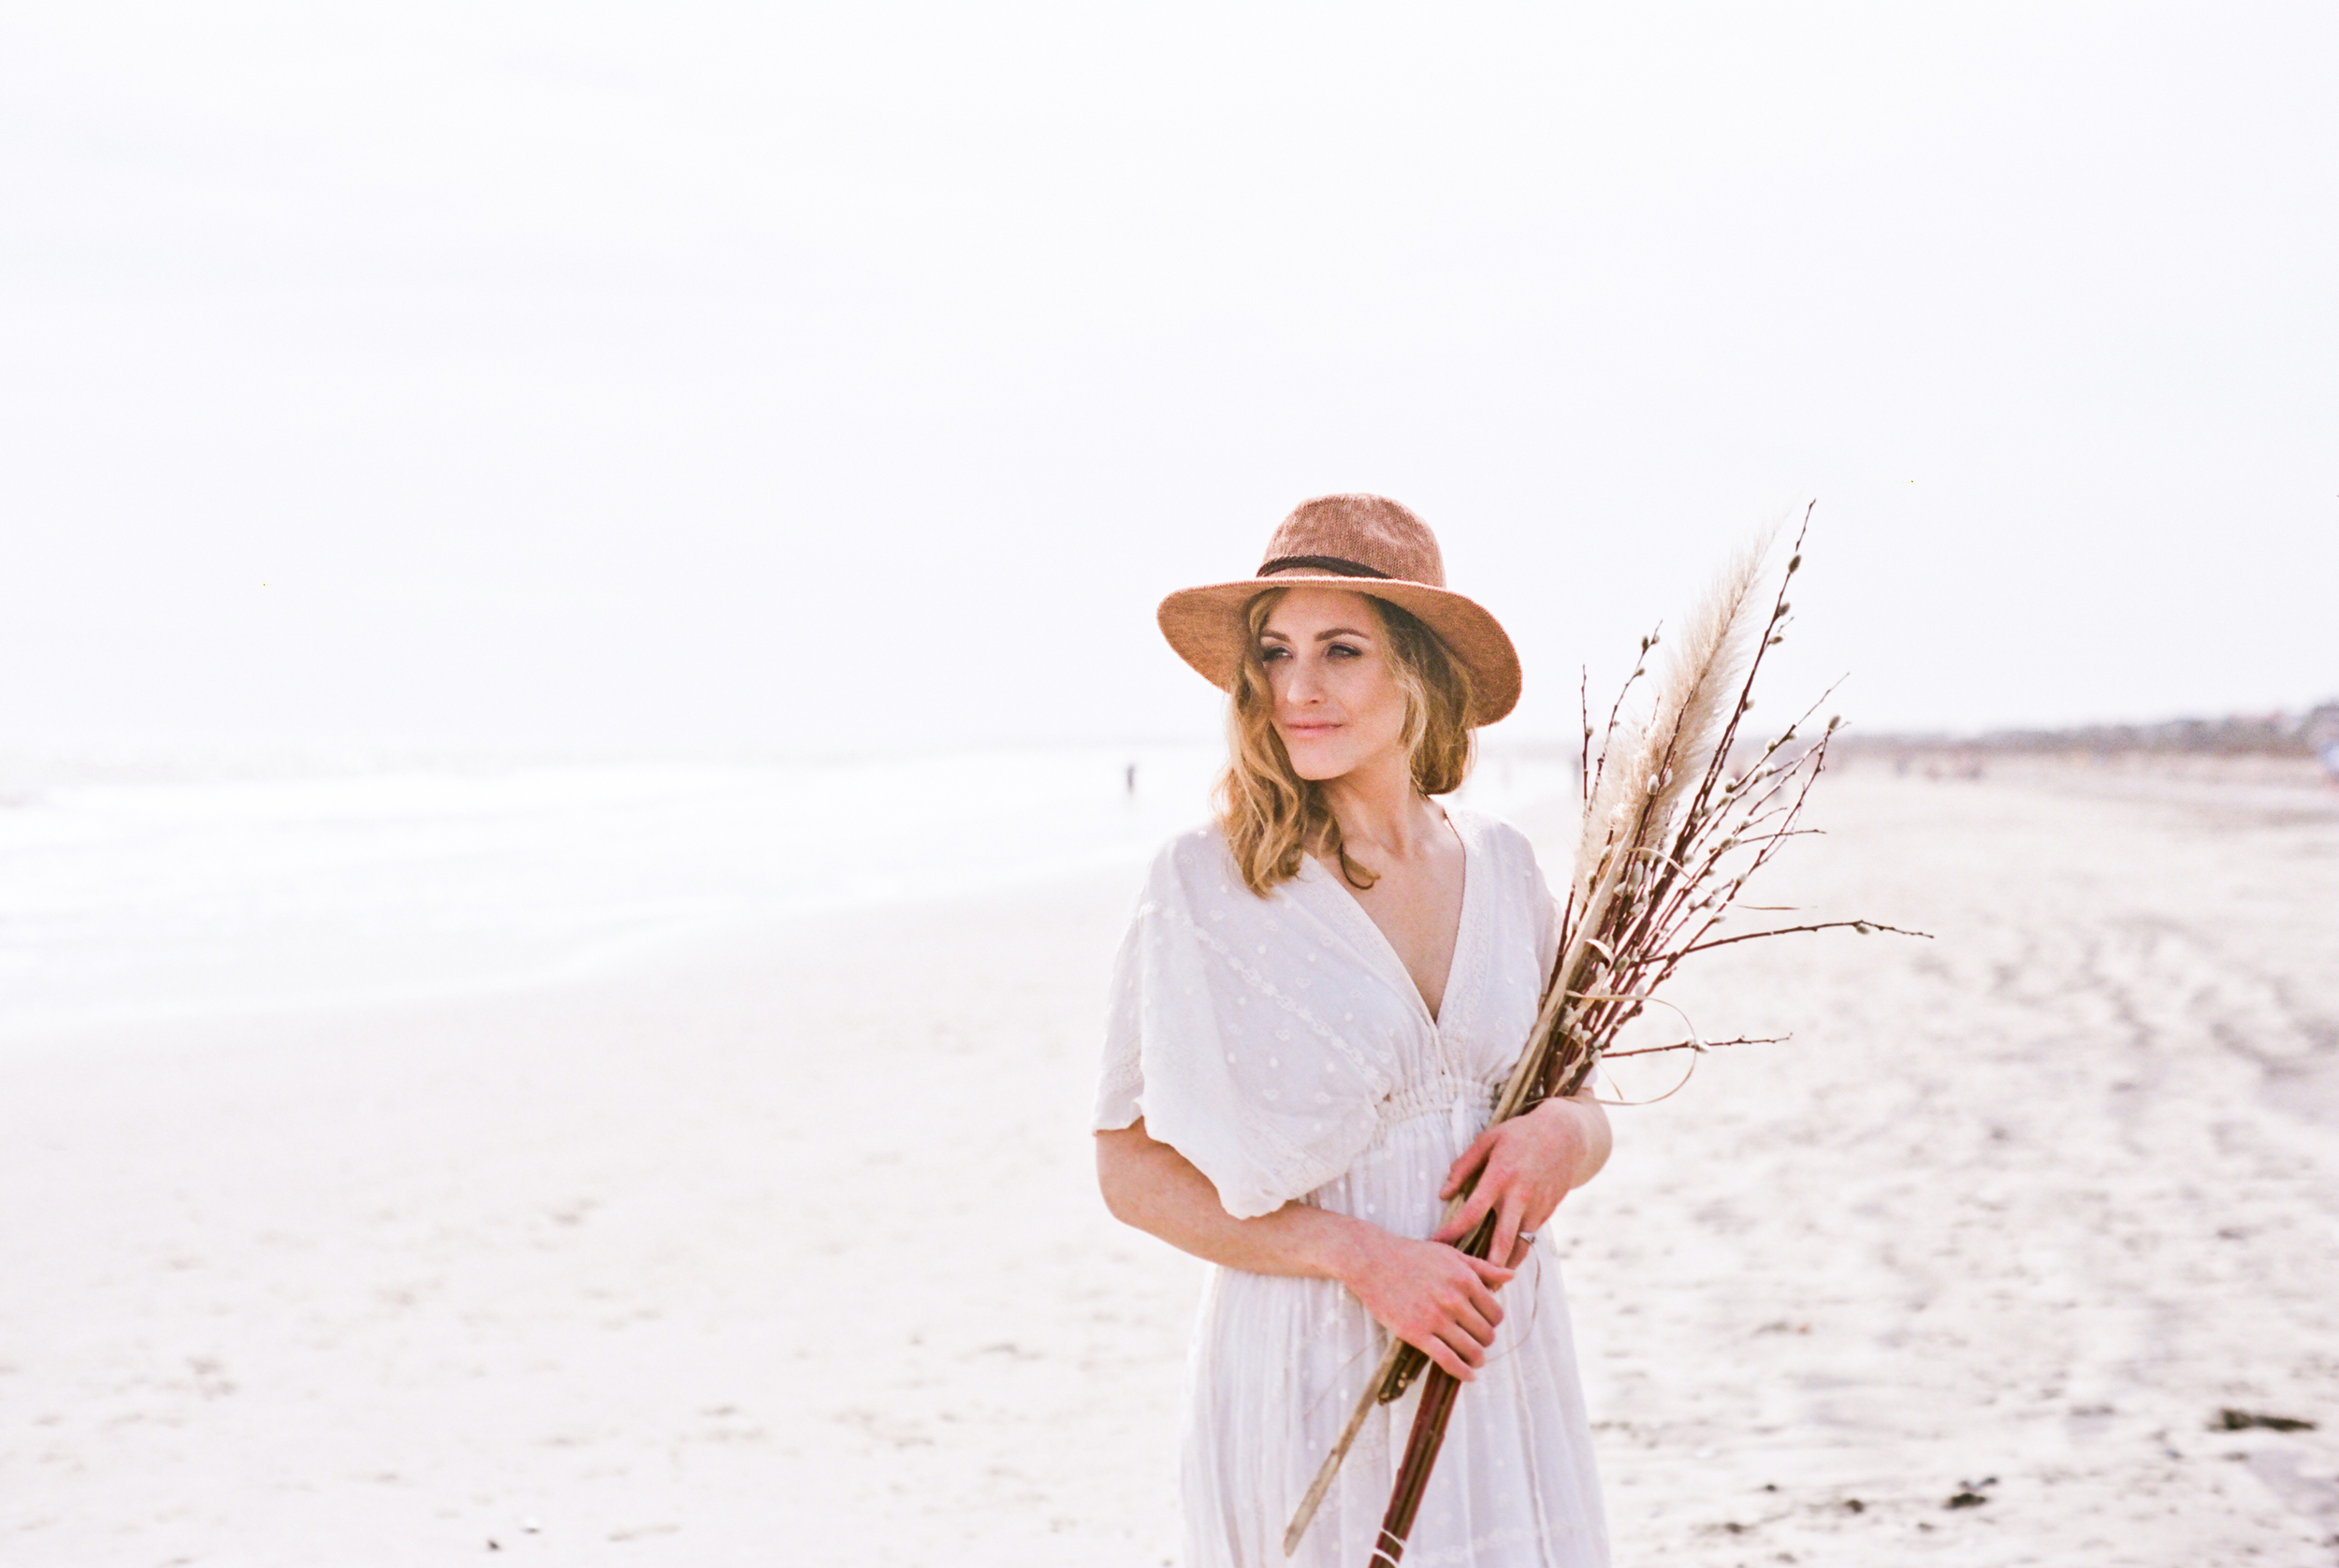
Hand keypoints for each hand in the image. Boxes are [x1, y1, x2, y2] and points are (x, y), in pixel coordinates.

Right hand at [1334, 1225, 1514, 1381]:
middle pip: (1486, 1334)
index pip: (1496, 1313)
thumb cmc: (1412, 1255)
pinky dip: (1463, 1372)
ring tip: (1474, 1359)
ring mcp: (1436, 1317)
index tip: (1484, 1324)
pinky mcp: (1417, 1333)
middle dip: (1485, 1340)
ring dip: (1477, 1359)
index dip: (1493, 1322)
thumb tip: (1511, 1276)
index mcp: (1465, 1279)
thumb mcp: (1451, 1254)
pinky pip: (1448, 1360)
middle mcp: (1454, 1299)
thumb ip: (1483, 1267)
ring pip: (1472, 1350)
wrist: (1372, 1261)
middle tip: (1476, 1341)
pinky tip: (1468, 1376)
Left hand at [1434, 1096, 1600, 1267]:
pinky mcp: (1547, 1212)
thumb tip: (1442, 1193)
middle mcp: (1519, 1197)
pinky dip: (1518, 1252)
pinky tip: (1504, 1262)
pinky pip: (1530, 1238)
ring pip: (1520, 1246)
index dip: (1452, 1232)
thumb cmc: (1520, 1134)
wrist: (1565, 1135)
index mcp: (1500, 1177)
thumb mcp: (1488, 1140)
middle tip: (1472, 1286)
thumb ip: (1463, 1166)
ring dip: (1505, 1267)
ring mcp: (1537, 1207)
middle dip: (1487, 1266)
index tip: (1436, 1245)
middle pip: (1502, 1241)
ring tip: (1490, 1284)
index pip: (1472, 1213)